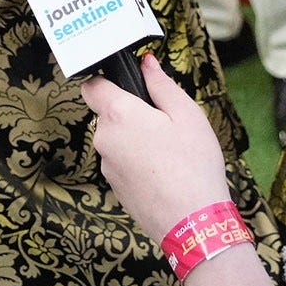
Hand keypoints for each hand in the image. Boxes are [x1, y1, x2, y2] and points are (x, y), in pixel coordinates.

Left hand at [81, 55, 229, 241]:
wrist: (192, 222)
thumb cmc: (193, 165)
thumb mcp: (187, 114)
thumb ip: (161, 84)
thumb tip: (146, 63)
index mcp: (119, 115)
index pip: (92, 86)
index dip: (106, 80)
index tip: (127, 84)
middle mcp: (104, 139)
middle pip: (108, 114)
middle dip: (132, 113)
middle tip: (166, 124)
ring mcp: (107, 166)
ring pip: (117, 140)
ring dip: (136, 139)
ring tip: (170, 152)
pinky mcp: (115, 187)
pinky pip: (122, 162)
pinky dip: (138, 162)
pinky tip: (165, 171)